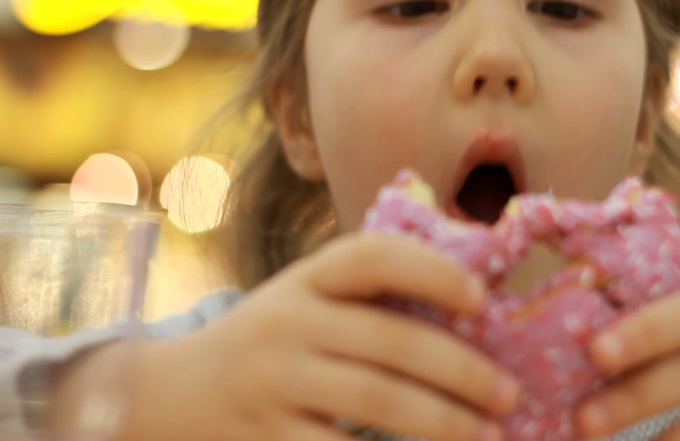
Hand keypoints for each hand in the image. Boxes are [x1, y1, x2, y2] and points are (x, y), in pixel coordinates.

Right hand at [59, 234, 519, 440]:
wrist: (170, 395)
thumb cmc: (268, 342)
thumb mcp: (303, 302)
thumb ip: (367, 299)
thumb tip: (476, 304)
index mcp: (305, 280)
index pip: (372, 256)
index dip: (433, 271)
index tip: (483, 299)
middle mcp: (287, 322)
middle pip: (390, 340)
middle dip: (461, 369)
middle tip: (509, 394)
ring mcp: (272, 383)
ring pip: (375, 402)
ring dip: (442, 422)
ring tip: (488, 436)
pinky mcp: (264, 439)